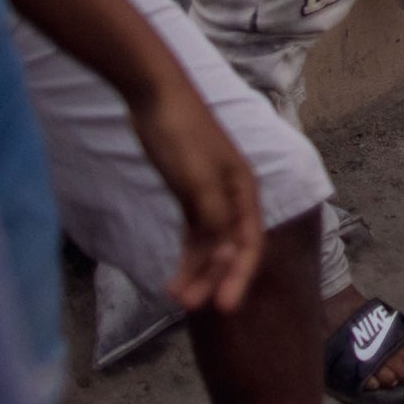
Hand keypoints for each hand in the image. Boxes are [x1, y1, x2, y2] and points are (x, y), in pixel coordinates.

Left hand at [127, 77, 263, 314]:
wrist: (155, 95)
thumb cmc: (181, 134)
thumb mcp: (196, 179)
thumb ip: (212, 217)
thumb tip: (225, 254)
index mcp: (244, 190)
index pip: (248, 243)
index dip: (238, 276)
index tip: (224, 308)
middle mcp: (234, 196)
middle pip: (230, 247)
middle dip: (213, 278)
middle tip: (190, 308)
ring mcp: (211, 195)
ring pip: (210, 243)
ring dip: (197, 271)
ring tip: (175, 296)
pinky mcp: (190, 193)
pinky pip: (194, 233)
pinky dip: (187, 255)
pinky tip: (175, 276)